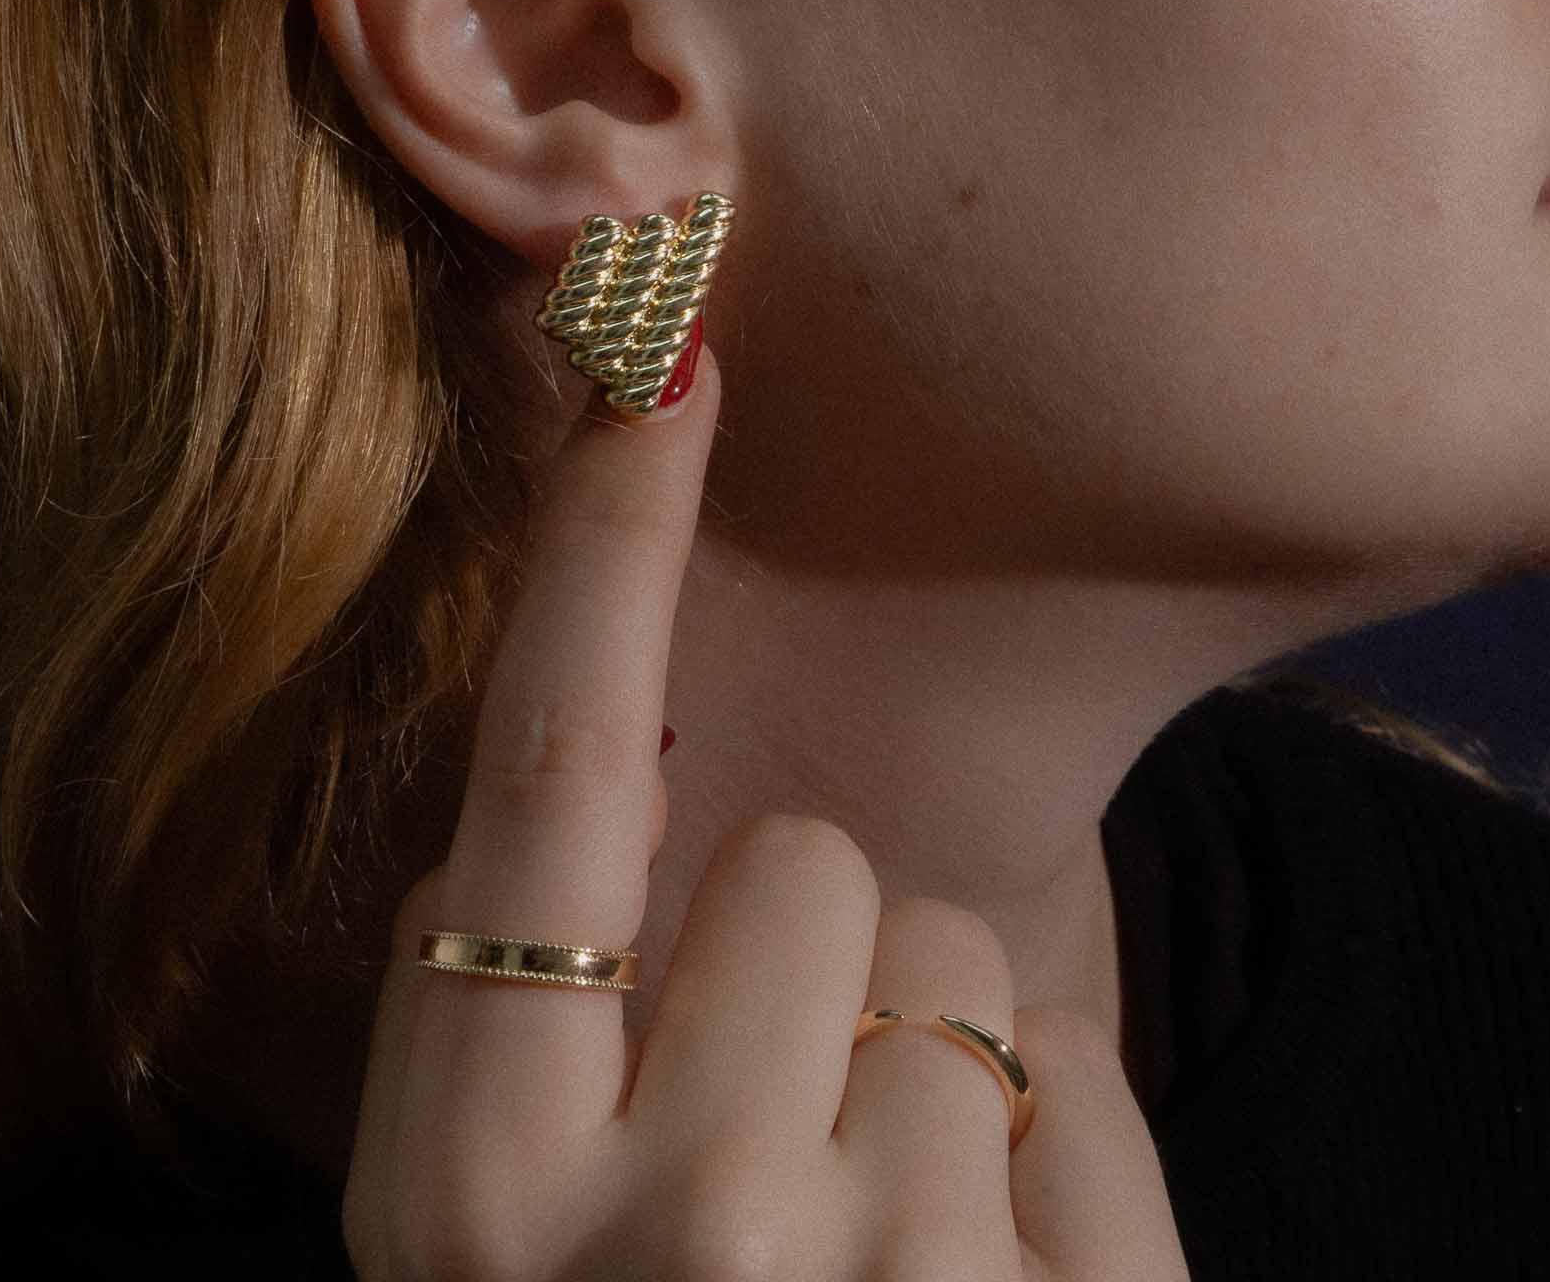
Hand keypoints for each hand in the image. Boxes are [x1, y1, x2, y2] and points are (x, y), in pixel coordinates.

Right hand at [342, 348, 1191, 1279]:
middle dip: (801, 949)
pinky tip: (969, 1269)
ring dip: (917, 1052)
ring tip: (855, 1221)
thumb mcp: (467, 1214)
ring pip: (959, 956)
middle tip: (759, 1112)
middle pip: (814, 865)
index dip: (599, 555)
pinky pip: (1082, 1063)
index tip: (660, 358)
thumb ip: (490, 999)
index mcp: (477, 1184)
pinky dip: (1039, 1134)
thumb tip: (549, 775)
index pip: (547, 788)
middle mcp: (670, 1236)